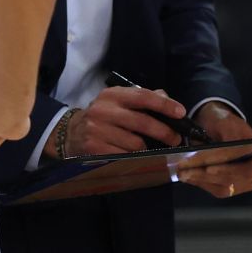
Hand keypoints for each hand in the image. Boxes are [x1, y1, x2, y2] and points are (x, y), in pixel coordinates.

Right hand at [66, 85, 185, 156]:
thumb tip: (166, 97)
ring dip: (147, 148)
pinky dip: (133, 157)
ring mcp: (98, 129)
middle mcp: (104, 110)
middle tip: (175, 138)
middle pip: (142, 122)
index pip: (143, 96)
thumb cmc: (103, 116)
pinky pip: (124, 155)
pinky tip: (133, 155)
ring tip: (149, 148)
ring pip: (135, 143)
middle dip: (164, 132)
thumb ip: (142, 98)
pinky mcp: (94, 148)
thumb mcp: (118, 102)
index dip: (164, 104)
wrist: (71, 133)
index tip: (180, 112)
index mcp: (113, 95)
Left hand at [178, 101, 251, 197]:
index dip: (230, 169)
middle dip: (209, 175)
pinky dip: (201, 183)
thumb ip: (227, 137)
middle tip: (187, 169)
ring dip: (202, 180)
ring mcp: (245, 181)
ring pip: (224, 187)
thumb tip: (222, 151)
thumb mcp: (225, 123)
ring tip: (183, 173)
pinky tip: (188, 177)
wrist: (217, 126)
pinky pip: (217, 189)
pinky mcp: (232, 187)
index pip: (248, 167)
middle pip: (234, 179)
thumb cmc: (223, 122)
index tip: (209, 168)